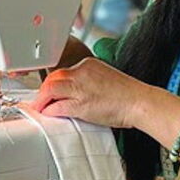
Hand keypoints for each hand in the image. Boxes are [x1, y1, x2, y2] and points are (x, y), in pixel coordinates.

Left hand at [30, 57, 149, 127]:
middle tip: (40, 100)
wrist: (139, 102)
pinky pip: (57, 106)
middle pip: (53, 78)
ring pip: (51, 90)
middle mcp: (82, 72)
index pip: (63, 71)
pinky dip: (49, 111)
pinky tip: (48, 114)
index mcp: (88, 64)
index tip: (50, 90)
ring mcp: (81, 87)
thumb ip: (88, 81)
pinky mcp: (81, 104)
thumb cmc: (127, 95)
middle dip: (44, 90)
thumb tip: (75, 92)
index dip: (53, 83)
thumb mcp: (105, 78)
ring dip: (42, 100)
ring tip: (40, 108)